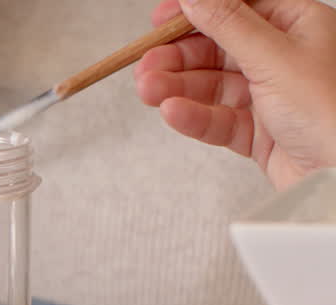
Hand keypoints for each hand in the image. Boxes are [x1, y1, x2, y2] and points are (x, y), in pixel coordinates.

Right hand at [135, 0, 335, 189]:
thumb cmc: (334, 114)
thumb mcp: (274, 57)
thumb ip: (229, 24)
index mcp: (298, 25)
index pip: (238, 8)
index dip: (197, 11)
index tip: (160, 19)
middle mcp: (284, 58)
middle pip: (217, 48)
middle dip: (178, 57)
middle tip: (147, 64)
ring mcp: (270, 96)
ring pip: (211, 86)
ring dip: (177, 87)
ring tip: (149, 90)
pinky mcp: (259, 132)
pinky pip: (217, 119)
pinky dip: (193, 116)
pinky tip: (174, 112)